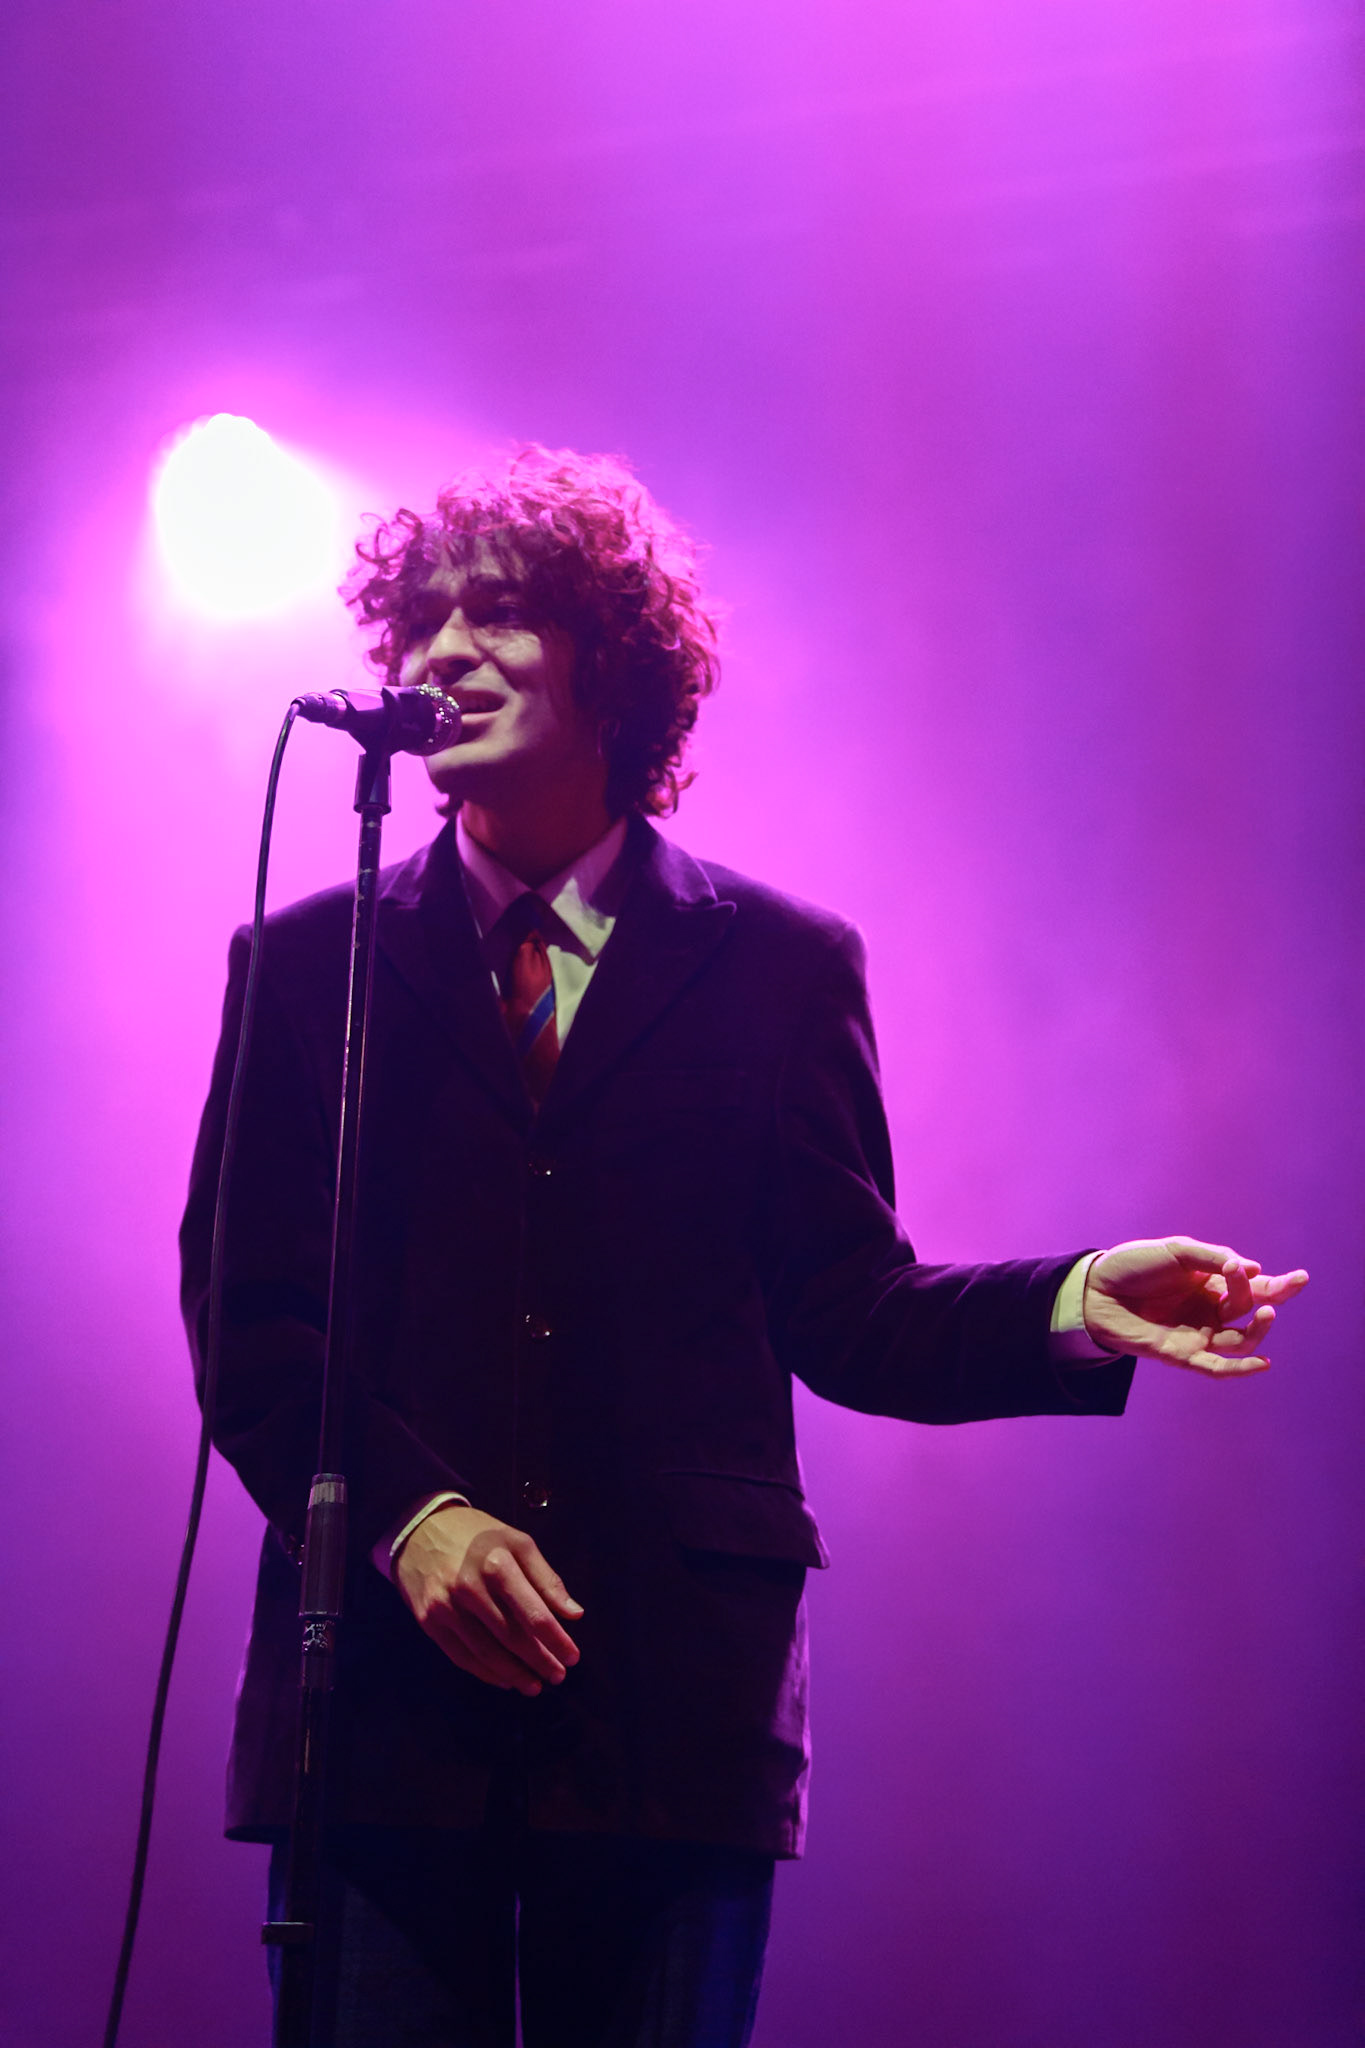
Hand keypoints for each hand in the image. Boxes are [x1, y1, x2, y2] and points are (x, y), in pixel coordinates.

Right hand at [393, 1503, 582, 1696]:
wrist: (418, 1530)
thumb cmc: (476, 1536)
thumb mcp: (517, 1542)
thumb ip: (546, 1579)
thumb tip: (574, 1614)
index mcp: (497, 1564)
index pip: (534, 1614)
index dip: (556, 1640)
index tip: (572, 1657)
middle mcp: (469, 1588)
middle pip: (512, 1637)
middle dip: (539, 1661)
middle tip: (558, 1676)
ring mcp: (445, 1607)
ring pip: (487, 1653)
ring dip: (514, 1674)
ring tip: (534, 1685)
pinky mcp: (429, 1622)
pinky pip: (462, 1657)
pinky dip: (486, 1673)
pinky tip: (504, 1679)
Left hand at [1083, 1236, 1308, 1376]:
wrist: (1094, 1289)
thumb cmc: (1134, 1265)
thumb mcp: (1177, 1251)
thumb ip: (1214, 1259)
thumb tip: (1255, 1270)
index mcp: (1211, 1284)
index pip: (1254, 1287)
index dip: (1280, 1285)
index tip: (1302, 1278)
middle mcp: (1209, 1311)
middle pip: (1250, 1310)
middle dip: (1269, 1298)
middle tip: (1278, 1288)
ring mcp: (1197, 1334)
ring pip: (1240, 1339)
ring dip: (1257, 1329)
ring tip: (1265, 1310)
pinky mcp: (1181, 1355)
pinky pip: (1216, 1368)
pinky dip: (1240, 1369)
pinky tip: (1262, 1362)